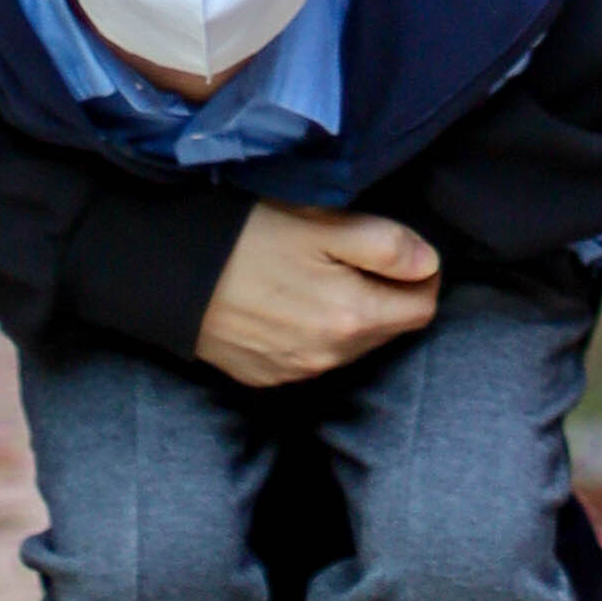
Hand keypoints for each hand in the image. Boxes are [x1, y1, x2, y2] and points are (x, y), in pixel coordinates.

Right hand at [196, 202, 440, 390]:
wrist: (172, 274)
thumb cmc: (249, 236)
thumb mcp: (322, 224)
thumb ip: (385, 245)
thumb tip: (429, 264)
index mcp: (353, 316)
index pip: (422, 308)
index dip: (420, 275)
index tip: (398, 252)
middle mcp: (331, 356)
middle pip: (389, 329)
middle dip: (386, 295)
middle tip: (354, 255)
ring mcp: (297, 371)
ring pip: (352, 346)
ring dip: (352, 314)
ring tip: (319, 275)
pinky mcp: (267, 376)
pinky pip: (313, 358)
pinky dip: (315, 333)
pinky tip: (289, 302)